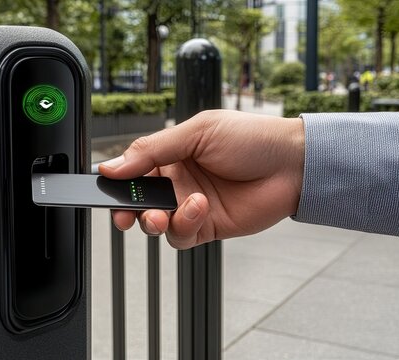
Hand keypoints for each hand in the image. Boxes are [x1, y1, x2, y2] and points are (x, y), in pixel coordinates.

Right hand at [98, 110, 304, 248]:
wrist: (292, 164)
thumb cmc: (251, 138)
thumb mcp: (196, 132)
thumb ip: (152, 150)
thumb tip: (112, 166)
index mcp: (171, 155)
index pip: (133, 171)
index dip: (118, 182)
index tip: (106, 188)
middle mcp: (177, 182)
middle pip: (139, 202)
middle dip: (128, 210)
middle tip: (125, 213)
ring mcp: (190, 206)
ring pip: (156, 223)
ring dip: (154, 220)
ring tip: (164, 213)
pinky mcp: (206, 226)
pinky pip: (181, 235)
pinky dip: (183, 225)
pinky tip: (198, 208)